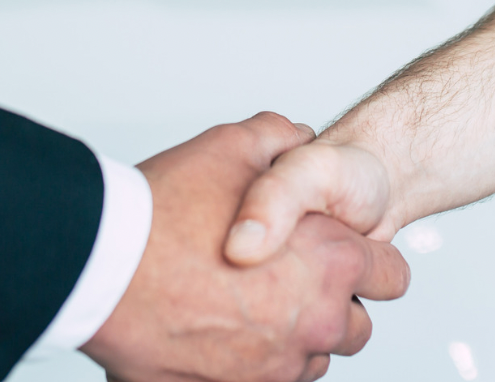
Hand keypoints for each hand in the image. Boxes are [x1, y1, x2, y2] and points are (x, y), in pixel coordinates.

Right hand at [82, 113, 408, 381]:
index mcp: (331, 260)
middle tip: (288, 276)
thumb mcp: (230, 147)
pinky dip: (256, 361)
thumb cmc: (162, 216)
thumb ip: (278, 138)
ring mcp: (279, 366)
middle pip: (356, 326)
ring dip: (293, 336)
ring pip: (312, 359)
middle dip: (331, 302)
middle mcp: (316, 320)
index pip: (393, 275)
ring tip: (247, 303)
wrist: (101, 270)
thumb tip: (296, 137)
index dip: (370, 259)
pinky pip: (270, 381)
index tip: (347, 254)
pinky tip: (224, 329)